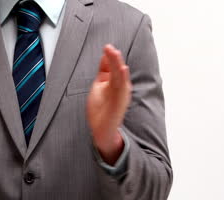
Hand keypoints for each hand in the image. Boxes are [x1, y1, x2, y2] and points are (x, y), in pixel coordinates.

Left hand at [86, 44, 131, 164]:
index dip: (110, 57)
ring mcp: (121, 94)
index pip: (113, 67)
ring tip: (115, 53)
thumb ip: (103, 71)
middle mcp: (119, 87)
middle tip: (109, 47)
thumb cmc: (101, 108)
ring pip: (120, 76)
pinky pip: (123, 89)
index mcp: (114, 82)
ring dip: (118, 64)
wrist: (101, 129)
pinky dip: (123, 79)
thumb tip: (105, 56)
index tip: (106, 47)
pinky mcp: (120, 102)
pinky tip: (123, 70)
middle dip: (114, 58)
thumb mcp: (99, 85)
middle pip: (117, 69)